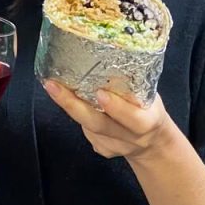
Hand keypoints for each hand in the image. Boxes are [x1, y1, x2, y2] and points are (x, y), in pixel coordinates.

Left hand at [43, 81, 177, 161]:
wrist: (153, 143)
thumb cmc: (148, 109)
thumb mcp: (150, 96)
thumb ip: (133, 86)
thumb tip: (111, 55)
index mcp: (147, 122)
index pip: (132, 118)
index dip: (117, 108)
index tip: (100, 93)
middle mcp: (129, 137)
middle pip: (99, 125)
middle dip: (73, 105)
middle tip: (53, 86)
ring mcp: (113, 146)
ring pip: (87, 126)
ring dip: (69, 105)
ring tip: (52, 86)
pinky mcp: (101, 148)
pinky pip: (87, 130)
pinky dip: (77, 112)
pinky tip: (70, 98)